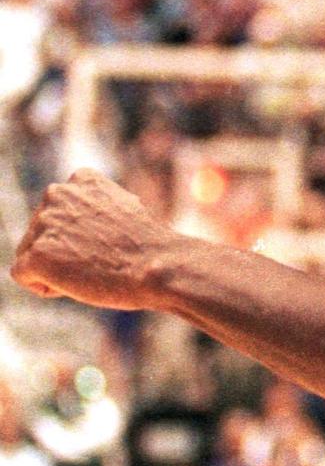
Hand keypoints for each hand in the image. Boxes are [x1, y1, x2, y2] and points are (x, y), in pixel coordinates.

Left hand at [11, 169, 174, 309]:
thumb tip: (77, 223)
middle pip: (42, 232)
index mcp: (82, 178)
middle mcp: (58, 193)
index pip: (61, 212)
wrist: (159, 266)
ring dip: (57, 267)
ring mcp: (45, 222)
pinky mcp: (36, 254)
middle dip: (65, 250)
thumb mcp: (124, 209)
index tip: (109, 241)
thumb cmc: (148, 246)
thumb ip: (94, 207)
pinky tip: (78, 282)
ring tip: (92, 268)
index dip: (81, 234)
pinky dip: (47, 286)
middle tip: (102, 257)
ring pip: (32, 253)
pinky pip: (24, 275)